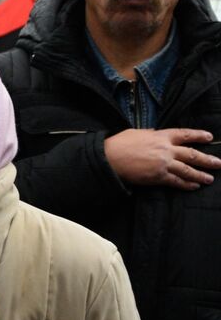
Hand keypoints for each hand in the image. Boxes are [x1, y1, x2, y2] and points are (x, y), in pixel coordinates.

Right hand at [103, 128, 220, 188]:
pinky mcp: (158, 176)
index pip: (185, 134)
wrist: (109, 158)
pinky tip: (194, 186)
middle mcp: (166, 149)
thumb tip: (157, 135)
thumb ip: (151, 134)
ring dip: (200, 175)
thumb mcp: (138, 132)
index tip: (209, 137)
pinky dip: (186, 184)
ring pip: (187, 170)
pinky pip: (176, 181)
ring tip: (210, 178)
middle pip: (192, 154)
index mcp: (161, 136)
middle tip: (218, 163)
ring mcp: (163, 164)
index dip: (199, 136)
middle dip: (207, 159)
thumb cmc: (119, 143)